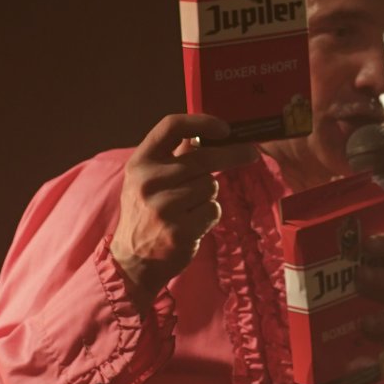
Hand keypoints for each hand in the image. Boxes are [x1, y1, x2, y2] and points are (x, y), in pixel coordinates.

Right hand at [110, 113, 257, 311]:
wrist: (132, 261)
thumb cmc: (147, 215)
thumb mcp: (148, 181)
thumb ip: (174, 158)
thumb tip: (207, 135)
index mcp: (140, 162)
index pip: (171, 127)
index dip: (201, 122)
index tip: (224, 129)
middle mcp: (149, 181)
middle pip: (202, 157)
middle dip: (233, 154)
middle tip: (251, 153)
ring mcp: (163, 206)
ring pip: (210, 185)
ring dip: (209, 196)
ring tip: (190, 209)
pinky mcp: (179, 230)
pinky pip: (213, 210)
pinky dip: (210, 216)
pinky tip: (193, 224)